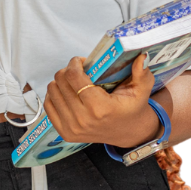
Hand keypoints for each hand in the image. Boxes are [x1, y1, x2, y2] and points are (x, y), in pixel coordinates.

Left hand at [45, 54, 160, 149]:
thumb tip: (141, 56)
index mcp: (100, 108)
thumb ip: (142, 73)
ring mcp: (72, 128)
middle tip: (79, 71)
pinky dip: (54, 94)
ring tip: (74, 81)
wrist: (128, 133)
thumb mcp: (141, 90)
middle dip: (68, 70)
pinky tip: (66, 92)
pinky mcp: (64, 132)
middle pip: (60, 81)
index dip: (75, 63)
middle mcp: (83, 119)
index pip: (73, 77)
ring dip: (60, 82)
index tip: (82, 61)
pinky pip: (48, 105)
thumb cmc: (132, 108)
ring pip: (52, 91)